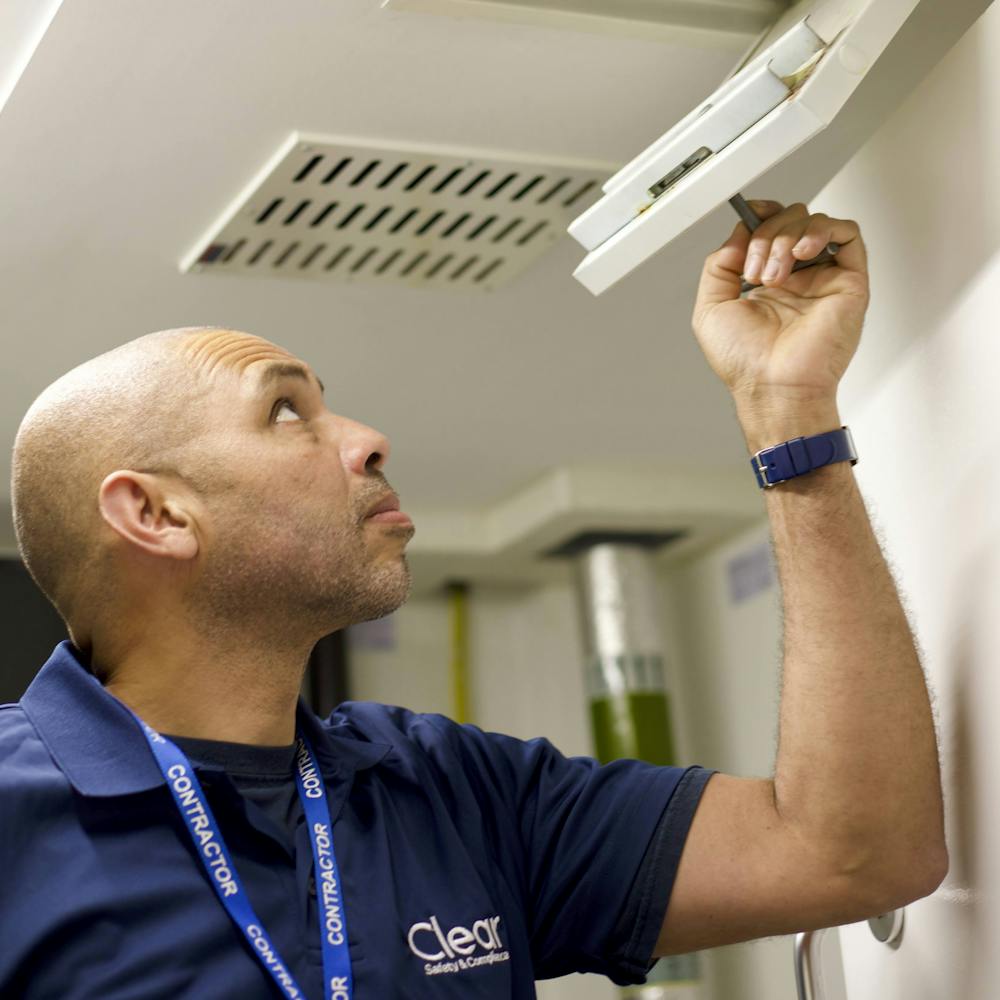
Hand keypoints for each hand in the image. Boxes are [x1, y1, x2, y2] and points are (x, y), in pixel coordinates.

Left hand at [691, 201, 869, 416]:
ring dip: (787, 238)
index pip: (770, 229)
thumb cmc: (745, 363)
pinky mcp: (848, 282)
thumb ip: (719, 265)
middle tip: (754, 270)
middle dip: (766, 235)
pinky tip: (802, 253)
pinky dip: (823, 230)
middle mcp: (797, 278)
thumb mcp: (710, 308)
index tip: (750, 214)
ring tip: (775, 274)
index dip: (761, 215)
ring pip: (814, 223)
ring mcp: (823, 278)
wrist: (771, 386)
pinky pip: (847, 234)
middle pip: (790, 220)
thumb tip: (739, 233)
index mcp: (766, 282)